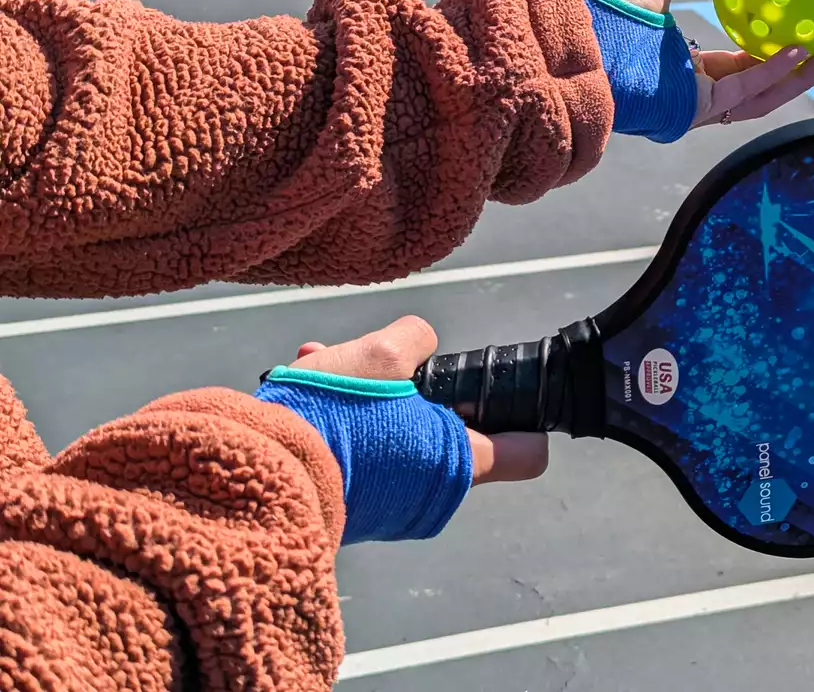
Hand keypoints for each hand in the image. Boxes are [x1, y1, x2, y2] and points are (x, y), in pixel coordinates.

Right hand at [291, 315, 547, 484]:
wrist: (253, 475)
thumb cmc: (329, 417)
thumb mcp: (381, 354)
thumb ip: (416, 340)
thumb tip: (419, 344)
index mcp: (458, 464)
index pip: (526, 455)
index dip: (523, 420)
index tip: (499, 395)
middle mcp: (430, 495)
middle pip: (447, 428)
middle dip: (415, 390)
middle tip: (381, 364)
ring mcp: (389, 507)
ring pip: (395, 432)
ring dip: (365, 394)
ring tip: (323, 360)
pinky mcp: (350, 507)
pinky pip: (360, 451)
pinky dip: (340, 419)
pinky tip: (305, 381)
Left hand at [594, 0, 813, 127]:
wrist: (577, 40)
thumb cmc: (605, 16)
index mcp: (685, 70)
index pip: (740, 64)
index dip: (775, 50)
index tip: (805, 27)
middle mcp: (693, 94)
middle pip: (760, 87)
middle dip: (800, 71)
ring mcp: (694, 107)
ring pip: (761, 97)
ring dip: (800, 77)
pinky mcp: (693, 111)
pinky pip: (744, 91)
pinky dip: (774, 72)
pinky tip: (801, 49)